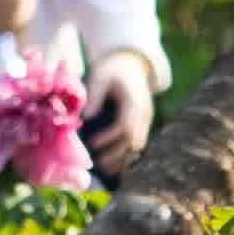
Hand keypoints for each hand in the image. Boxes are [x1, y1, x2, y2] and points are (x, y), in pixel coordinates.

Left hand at [84, 51, 158, 172]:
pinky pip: (138, 142)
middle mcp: (144, 111)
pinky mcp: (143, 123)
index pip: (125, 124)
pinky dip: (128, 154)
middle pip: (134, 139)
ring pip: (138, 144)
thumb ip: (94, 95)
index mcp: (134, 100)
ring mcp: (146, 118)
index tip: (92, 144)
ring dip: (124, 158)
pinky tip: (117, 167)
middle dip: (117, 154)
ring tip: (106, 170)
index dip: (110, 137)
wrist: (131, 64)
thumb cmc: (112, 69)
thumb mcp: (100, 76)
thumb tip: (87, 118)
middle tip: (99, 164)